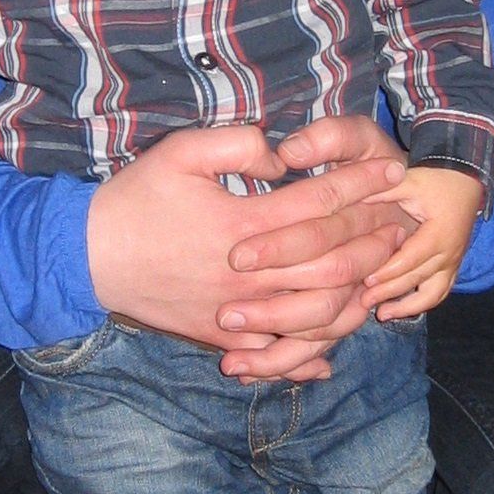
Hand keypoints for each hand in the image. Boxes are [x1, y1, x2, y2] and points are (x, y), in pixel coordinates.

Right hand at [88, 121, 410, 382]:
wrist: (88, 260)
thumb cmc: (135, 200)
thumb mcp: (180, 152)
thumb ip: (237, 143)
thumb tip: (282, 155)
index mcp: (244, 225)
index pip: (321, 203)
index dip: (362, 182)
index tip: (392, 169)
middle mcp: (250, 275)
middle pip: (333, 259)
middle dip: (376, 235)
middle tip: (405, 216)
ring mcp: (239, 311)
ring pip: (319, 311)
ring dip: (359, 287)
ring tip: (382, 268)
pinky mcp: (225, 336)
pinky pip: (282, 349)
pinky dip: (316, 346)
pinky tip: (341, 333)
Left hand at [361, 166, 485, 320]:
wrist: (467, 180)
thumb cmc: (438, 180)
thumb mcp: (410, 181)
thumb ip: (383, 191)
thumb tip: (351, 199)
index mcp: (439, 235)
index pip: (410, 261)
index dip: (387, 273)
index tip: (365, 281)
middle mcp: (449, 253)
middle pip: (417, 280)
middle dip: (390, 293)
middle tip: (364, 301)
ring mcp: (453, 262)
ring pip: (433, 295)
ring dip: (409, 307)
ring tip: (383, 314)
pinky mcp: (453, 265)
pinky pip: (441, 292)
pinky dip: (423, 303)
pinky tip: (401, 309)